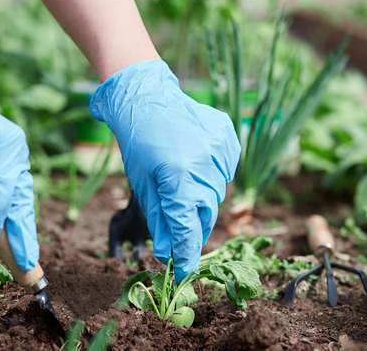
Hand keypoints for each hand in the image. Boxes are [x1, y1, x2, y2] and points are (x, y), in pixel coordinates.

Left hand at [90, 60, 239, 280]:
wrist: (147, 96)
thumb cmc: (138, 142)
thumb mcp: (143, 184)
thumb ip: (160, 219)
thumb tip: (169, 252)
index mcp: (178, 176)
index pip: (188, 227)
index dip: (186, 253)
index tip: (183, 270)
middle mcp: (204, 163)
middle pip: (207, 213)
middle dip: (193, 226)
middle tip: (181, 232)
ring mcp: (219, 148)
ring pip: (217, 192)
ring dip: (202, 197)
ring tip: (183, 181)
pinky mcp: (228, 137)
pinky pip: (225, 170)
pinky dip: (213, 174)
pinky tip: (195, 162)